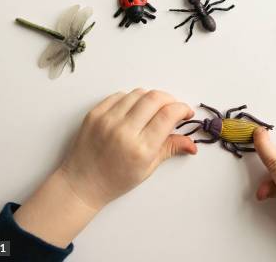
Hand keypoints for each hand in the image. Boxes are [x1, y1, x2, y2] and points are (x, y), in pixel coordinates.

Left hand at [14, 89, 195, 246]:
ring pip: (138, 93)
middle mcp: (124, 131)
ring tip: (153, 110)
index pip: (168, 115)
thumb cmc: (116, 180)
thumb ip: (171, 148)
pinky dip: (132, 99)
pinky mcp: (94, 113)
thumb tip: (193, 143)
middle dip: (170, 99)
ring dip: (151, 98)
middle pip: (155, 98)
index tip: (186, 113)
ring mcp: (107, 120)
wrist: (82, 183)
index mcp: (141, 148)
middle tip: (172, 108)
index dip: (182, 109)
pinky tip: (134, 110)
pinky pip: (120, 95)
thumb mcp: (148, 168)